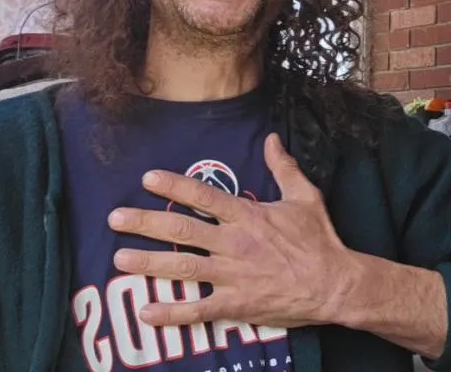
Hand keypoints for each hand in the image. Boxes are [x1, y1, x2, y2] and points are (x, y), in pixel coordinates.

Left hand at [108, 133, 357, 329]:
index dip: (173, 186)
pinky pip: (198, 310)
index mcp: (248, 215)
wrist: (335, 284)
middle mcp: (234, 243)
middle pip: (181, 230)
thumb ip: (283, 167)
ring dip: (148, 263)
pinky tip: (146, 312)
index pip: (203, 196)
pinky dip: (171, 313)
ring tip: (119, 260)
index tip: (147, 179)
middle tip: (115, 218)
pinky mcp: (237, 304)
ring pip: (183, 267)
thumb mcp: (304, 197)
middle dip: (145, 223)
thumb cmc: (320, 240)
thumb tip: (271, 138)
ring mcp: (233, 275)